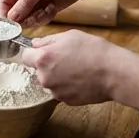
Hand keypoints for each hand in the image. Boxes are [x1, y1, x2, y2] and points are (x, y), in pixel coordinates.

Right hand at [0, 0, 90, 26]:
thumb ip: (25, 3)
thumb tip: (11, 18)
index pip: (4, 3)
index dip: (7, 16)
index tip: (13, 26)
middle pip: (15, 15)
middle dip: (26, 18)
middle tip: (37, 15)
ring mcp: (33, 2)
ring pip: (27, 20)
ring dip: (38, 18)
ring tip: (48, 8)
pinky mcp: (43, 9)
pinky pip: (38, 20)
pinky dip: (46, 17)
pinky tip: (53, 8)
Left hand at [20, 30, 138, 105]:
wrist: (113, 73)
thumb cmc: (94, 51)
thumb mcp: (69, 36)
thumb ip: (48, 41)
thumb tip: (36, 44)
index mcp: (43, 59)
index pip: (25, 57)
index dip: (34, 54)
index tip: (43, 52)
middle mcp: (45, 78)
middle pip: (38, 71)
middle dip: (48, 66)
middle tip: (67, 59)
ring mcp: (55, 92)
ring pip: (51, 82)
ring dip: (59, 77)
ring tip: (78, 70)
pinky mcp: (66, 101)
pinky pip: (62, 92)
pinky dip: (68, 87)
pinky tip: (82, 79)